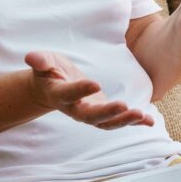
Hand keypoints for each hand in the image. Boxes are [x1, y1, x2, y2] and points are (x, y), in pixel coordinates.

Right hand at [24, 51, 153, 129]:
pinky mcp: (102, 114)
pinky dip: (134, 123)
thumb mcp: (44, 62)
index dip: (81, 90)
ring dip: (124, 121)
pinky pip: (118, 121)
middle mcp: (75, 109)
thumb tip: (31, 57)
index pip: (70, 94)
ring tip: (141, 115)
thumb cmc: (48, 72)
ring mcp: (90, 113)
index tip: (95, 83)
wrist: (50, 88)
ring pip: (107, 123)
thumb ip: (40, 61)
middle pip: (92, 116)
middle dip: (108, 113)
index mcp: (60, 95)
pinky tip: (149, 120)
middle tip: (124, 106)